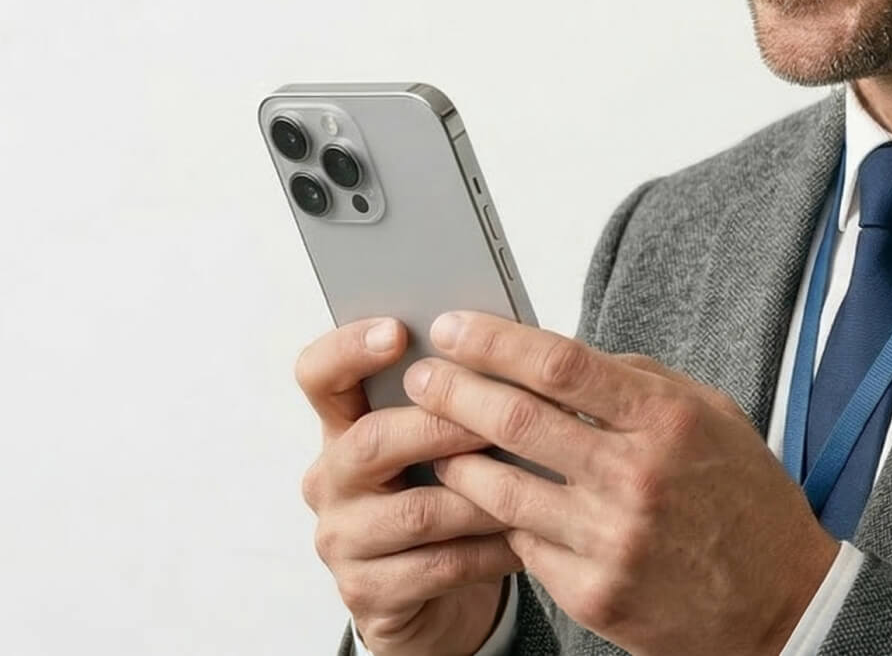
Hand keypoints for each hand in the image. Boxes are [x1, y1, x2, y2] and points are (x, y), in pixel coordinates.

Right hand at [295, 318, 521, 655]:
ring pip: (416, 511)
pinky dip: (490, 549)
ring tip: (537, 482)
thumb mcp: (447, 439)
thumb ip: (460, 394)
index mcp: (345, 425)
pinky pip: (438, 566)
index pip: (319, 375)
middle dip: (444, 426)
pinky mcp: (367, 592)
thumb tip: (514, 345)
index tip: (398, 330)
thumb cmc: (450, 492)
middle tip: (501, 418)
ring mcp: (342, 539)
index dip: (349, 348)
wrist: (437, 595)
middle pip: (371, 441)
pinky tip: (526, 537)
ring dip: (484, 494)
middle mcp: (331, 479)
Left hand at [405, 312, 838, 655]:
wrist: (781, 602)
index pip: (560, 365)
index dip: (494, 340)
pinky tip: (492, 502)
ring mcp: (611, 540)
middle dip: (453, 391)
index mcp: (668, 420)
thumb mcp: (713, 417)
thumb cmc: (746, 501)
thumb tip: (562, 358)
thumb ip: (639, 383)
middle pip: (515, 420)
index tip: (454, 327)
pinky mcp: (593, 594)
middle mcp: (636, 476)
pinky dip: (502, 518)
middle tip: (423, 377)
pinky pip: (523, 545)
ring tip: (439, 442)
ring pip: (501, 488)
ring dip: (458, 460)